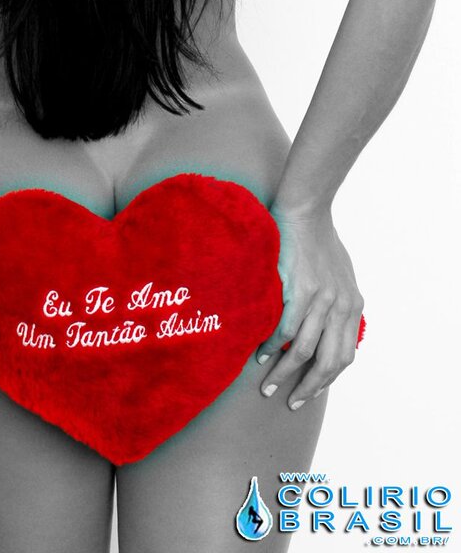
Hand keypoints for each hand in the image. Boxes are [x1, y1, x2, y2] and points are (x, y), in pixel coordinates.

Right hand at [256, 203, 363, 409]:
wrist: (305, 210)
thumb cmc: (318, 239)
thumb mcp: (340, 275)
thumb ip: (338, 302)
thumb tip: (328, 328)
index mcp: (353, 305)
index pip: (344, 356)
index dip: (326, 379)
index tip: (308, 392)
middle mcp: (341, 306)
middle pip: (327, 361)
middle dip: (307, 387)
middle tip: (290, 401)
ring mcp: (321, 299)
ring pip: (302, 350)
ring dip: (284, 372)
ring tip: (268, 385)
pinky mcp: (300, 289)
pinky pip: (284, 328)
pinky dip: (270, 346)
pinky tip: (258, 355)